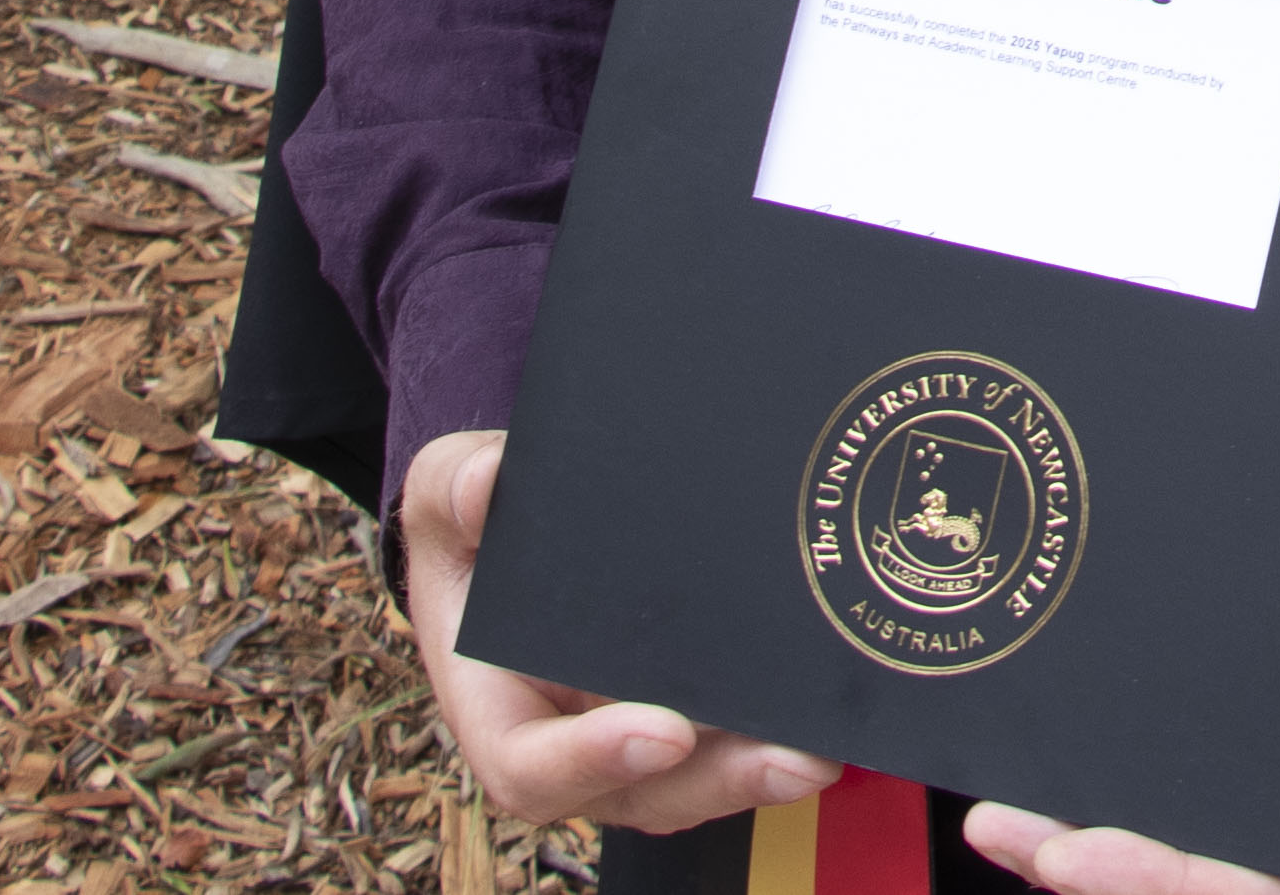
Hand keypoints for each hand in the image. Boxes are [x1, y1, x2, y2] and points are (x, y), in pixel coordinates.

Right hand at [402, 429, 847, 832]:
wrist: (515, 532)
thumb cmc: (473, 525)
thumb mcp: (444, 495)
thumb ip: (453, 490)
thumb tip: (486, 483)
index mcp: (497, 708)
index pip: (529, 767)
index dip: (591, 762)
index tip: (662, 734)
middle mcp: (571, 742)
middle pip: (643, 794)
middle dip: (718, 782)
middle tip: (792, 758)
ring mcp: (635, 734)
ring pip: (699, 781)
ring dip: (763, 772)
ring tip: (828, 748)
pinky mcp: (689, 711)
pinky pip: (732, 742)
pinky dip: (779, 731)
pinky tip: (835, 711)